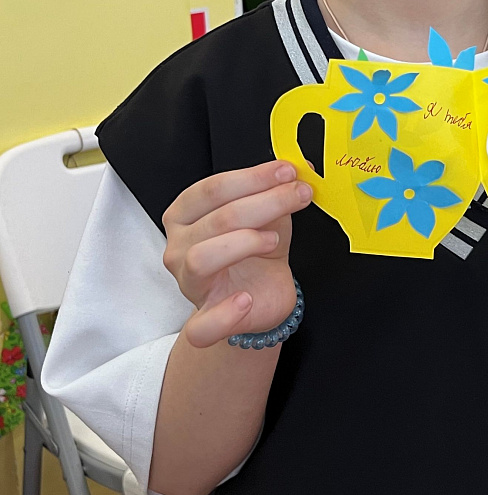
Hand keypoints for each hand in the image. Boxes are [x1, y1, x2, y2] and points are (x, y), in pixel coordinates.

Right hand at [162, 162, 311, 347]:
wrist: (261, 294)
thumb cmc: (256, 249)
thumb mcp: (268, 216)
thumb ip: (277, 192)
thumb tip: (301, 169)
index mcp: (186, 215)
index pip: (212, 190)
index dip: (252, 178)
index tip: (288, 171)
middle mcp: (179, 247)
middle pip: (217, 219)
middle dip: (265, 202)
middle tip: (300, 194)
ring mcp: (189, 284)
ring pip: (202, 258)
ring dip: (244, 243)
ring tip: (274, 240)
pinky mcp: (204, 321)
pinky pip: (202, 325)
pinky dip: (225, 314)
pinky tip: (246, 300)